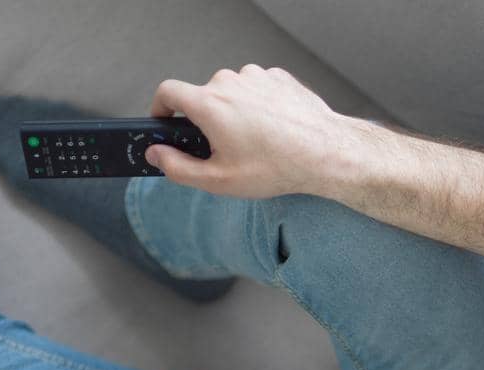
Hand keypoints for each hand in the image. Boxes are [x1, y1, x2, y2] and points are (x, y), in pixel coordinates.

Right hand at [145, 64, 361, 198]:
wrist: (327, 154)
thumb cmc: (277, 168)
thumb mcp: (219, 180)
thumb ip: (178, 168)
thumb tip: (157, 155)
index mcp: (209, 103)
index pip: (167, 92)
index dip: (161, 107)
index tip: (165, 121)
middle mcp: (229, 82)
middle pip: (204, 97)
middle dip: (209, 121)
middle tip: (227, 149)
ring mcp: (256, 76)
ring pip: (234, 93)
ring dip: (237, 113)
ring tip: (258, 142)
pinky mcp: (278, 77)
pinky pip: (259, 90)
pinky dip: (260, 107)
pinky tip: (275, 130)